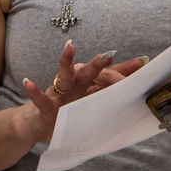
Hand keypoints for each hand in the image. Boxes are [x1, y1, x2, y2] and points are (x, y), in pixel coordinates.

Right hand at [19, 41, 146, 141]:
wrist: (38, 123)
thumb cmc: (65, 108)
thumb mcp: (89, 102)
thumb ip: (109, 91)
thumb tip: (134, 85)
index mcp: (87, 86)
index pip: (106, 76)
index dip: (122, 71)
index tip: (141, 64)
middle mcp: (74, 86)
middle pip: (88, 72)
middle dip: (98, 63)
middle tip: (109, 54)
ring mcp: (59, 94)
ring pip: (65, 77)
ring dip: (66, 61)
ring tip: (69, 47)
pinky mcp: (45, 106)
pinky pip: (40, 99)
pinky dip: (34, 91)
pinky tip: (30, 83)